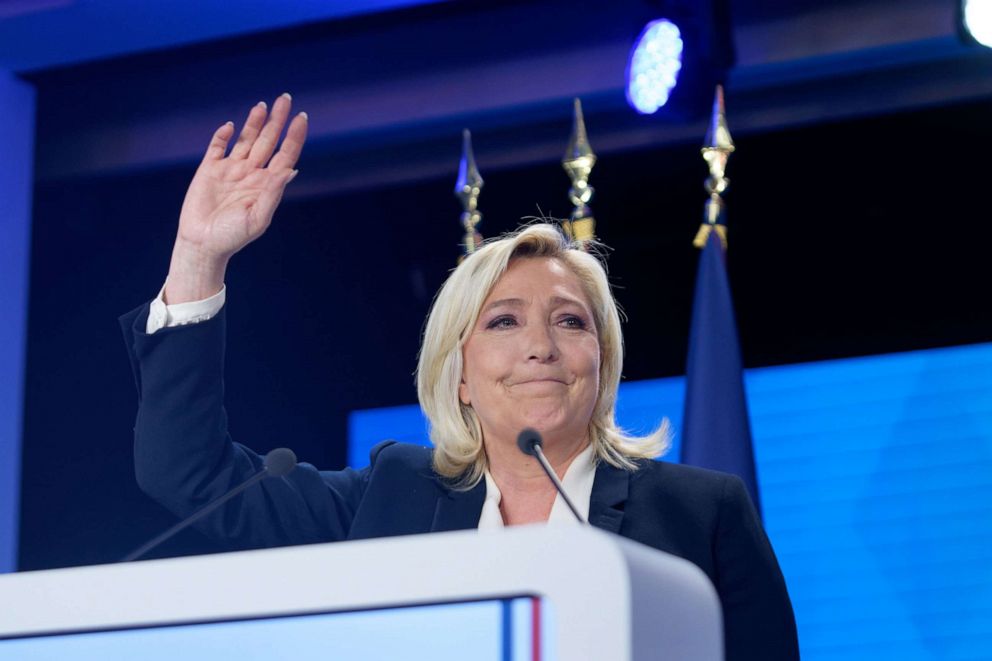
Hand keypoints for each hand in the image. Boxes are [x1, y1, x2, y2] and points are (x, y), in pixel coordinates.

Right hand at [165, 93, 307, 303]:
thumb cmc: (232, 237)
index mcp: (266, 184)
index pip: (285, 154)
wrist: (202, 244)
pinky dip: (224, 135)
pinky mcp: (209, 169)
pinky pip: (217, 147)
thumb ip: (272, 194)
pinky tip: (231, 126)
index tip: (302, 118)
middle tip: (286, 98)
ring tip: (263, 105)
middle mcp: (251, 173)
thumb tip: (290, 170)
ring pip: (246, 139)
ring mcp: (231, 169)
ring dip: (255, 122)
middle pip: (268, 140)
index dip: (294, 136)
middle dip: (277, 121)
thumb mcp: (257, 219)